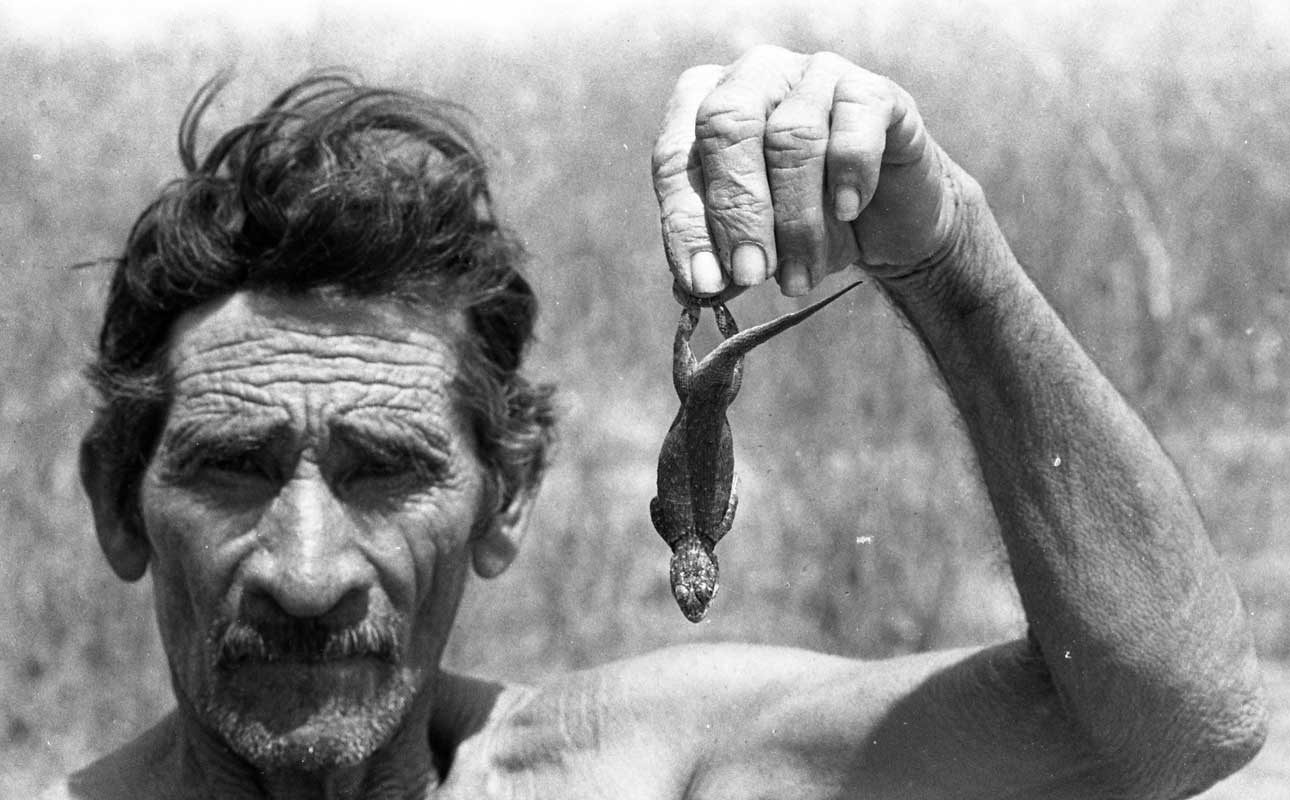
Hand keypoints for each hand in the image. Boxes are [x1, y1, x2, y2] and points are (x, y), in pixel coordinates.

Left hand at [652, 46, 960, 298]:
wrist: (889, 222)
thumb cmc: (805, 225)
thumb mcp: (756, 247)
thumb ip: (722, 259)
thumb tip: (694, 286)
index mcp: (702, 104)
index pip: (676, 157)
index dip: (686, 222)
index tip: (704, 281)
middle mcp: (753, 75)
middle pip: (728, 126)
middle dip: (738, 211)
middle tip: (751, 273)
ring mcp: (814, 73)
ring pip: (792, 137)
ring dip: (796, 219)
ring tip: (801, 274)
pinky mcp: (872, 90)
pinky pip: (854, 127)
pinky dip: (850, 176)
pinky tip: (848, 211)